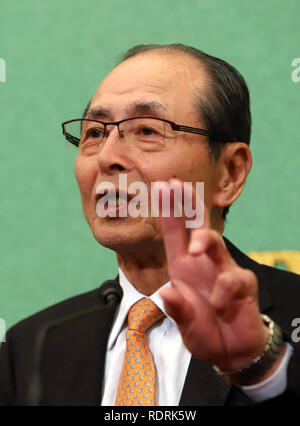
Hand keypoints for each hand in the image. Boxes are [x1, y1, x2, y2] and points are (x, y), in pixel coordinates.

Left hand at [157, 179, 269, 371]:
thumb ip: (176, 309)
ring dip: (204, 240)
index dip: (169, 211)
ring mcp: (224, 271)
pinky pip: (233, 279)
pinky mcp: (243, 284)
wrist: (230, 352)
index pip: (175, 234)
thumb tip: (167, 291)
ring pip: (217, 243)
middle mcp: (203, 263)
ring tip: (192, 249)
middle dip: (188, 204)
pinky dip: (222, 292)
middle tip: (177, 185)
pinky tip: (217, 305)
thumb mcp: (184, 323)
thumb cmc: (204, 330)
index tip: (163, 186)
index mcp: (183, 267)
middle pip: (198, 227)